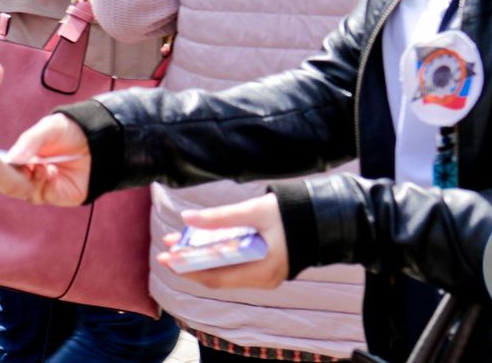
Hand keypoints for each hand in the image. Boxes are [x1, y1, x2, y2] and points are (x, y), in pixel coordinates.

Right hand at [4, 113, 90, 206]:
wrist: (97, 138)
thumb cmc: (70, 130)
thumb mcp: (48, 128)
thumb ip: (30, 140)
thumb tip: (13, 158)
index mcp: (24, 157)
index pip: (6, 169)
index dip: (5, 168)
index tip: (9, 162)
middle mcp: (31, 173)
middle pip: (13, 185)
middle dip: (17, 178)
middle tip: (26, 167)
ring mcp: (45, 185)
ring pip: (27, 194)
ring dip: (33, 182)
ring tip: (42, 167)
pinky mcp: (59, 195)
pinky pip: (45, 197)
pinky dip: (47, 186)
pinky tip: (53, 172)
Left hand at [157, 194, 289, 289]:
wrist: (324, 218)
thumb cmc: (291, 213)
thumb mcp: (255, 211)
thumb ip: (221, 217)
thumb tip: (187, 219)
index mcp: (262, 270)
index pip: (216, 277)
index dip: (188, 268)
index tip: (166, 258)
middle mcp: (263, 279)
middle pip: (218, 275)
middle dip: (191, 262)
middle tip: (167, 247)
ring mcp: (266, 276)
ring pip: (226, 271)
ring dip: (203, 257)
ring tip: (181, 241)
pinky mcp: (266, 268)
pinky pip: (236, 266)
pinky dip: (218, 255)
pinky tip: (204, 242)